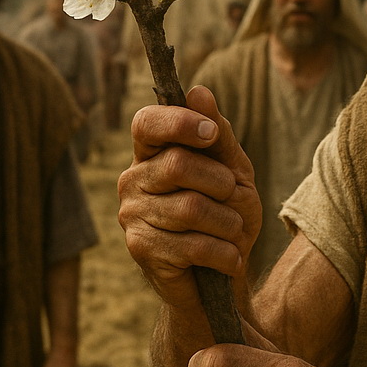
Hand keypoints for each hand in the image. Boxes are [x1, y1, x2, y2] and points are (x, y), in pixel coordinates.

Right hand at [118, 86, 261, 314]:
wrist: (222, 275)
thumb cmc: (227, 212)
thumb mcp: (233, 169)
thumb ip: (218, 133)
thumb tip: (199, 91)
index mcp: (152, 152)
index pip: (146, 122)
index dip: (178, 122)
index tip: (211, 134)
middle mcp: (134, 179)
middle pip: (177, 164)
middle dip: (221, 183)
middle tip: (234, 197)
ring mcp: (132, 214)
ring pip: (190, 207)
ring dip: (228, 221)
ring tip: (234, 231)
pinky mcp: (141, 249)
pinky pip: (191, 244)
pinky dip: (224, 251)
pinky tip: (230, 257)